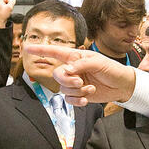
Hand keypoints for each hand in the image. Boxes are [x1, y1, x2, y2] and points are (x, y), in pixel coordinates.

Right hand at [23, 45, 137, 105]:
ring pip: (63, 88)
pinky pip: (69, 99)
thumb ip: (80, 64)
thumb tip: (67, 71)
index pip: (54, 52)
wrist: (122, 85)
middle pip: (57, 74)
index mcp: (75, 57)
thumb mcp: (98, 62)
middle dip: (67, 80)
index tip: (26, 47)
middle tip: (80, 81)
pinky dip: (77, 100)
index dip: (40, 50)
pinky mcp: (78, 94)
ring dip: (76, 90)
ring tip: (90, 88)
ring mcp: (74, 82)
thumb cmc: (112, 68)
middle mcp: (72, 69)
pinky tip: (86, 98)